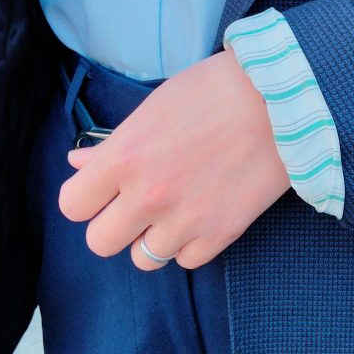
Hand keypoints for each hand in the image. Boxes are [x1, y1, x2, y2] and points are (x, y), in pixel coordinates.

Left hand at [59, 48, 290, 269]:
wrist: (280, 102)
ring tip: (176, 208)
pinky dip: (191, 243)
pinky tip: (204, 212)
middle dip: (114, 225)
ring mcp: (184, 220)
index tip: (102, 191)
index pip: (72, 205)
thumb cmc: (214, 93)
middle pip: (99, 242)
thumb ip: (113, 144)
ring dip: (153, 237)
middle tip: (136, 205)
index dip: (86, 198)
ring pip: (143, 259)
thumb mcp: (154, 109)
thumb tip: (78, 164)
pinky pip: (186, 260)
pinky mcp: (219, 235)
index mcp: (124, 157)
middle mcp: (146, 195)